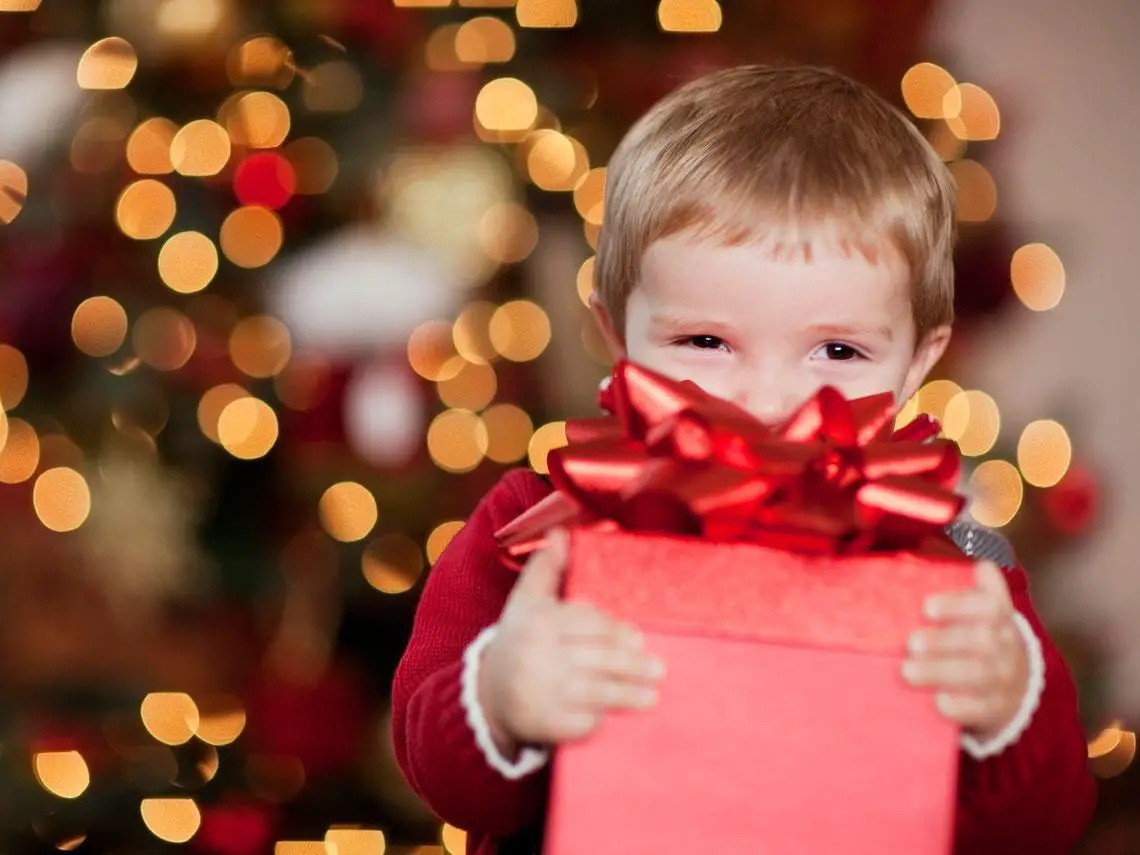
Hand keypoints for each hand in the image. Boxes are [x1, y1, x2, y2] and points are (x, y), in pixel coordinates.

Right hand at [478, 529, 664, 754]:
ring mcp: (540, 692)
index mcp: (538, 622)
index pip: (587, 624)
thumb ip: (547, 567)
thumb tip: (561, 531)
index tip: (638, 638)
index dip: (616, 632)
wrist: (488, 694)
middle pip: (597, 658)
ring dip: (628, 694)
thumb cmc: (519, 640)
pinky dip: (602, 719)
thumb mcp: (527, 600)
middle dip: (631, 665)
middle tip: (658, 669)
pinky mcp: (545, 724)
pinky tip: (620, 717)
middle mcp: (537, 656)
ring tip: (652, 695)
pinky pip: (583, 722)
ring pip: (595, 691)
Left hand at [903, 561, 1029, 743]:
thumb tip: (934, 544)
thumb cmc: (976, 634)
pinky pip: (981, 709)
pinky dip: (959, 706)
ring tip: (907, 671)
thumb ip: (958, 574)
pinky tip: (937, 702)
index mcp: (998, 613)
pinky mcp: (995, 709)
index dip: (960, 603)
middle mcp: (1005, 644)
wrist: (1013, 687)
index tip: (927, 606)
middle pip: (981, 641)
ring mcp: (1003, 678)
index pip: (990, 603)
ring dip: (940, 672)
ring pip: (978, 675)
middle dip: (943, 641)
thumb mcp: (974, 603)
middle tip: (910, 642)